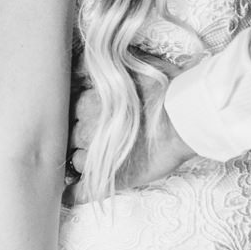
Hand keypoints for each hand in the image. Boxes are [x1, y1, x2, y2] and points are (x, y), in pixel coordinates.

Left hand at [65, 61, 195, 203]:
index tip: (80, 115)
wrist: (184, 117)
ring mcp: (94, 156)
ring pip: (74, 159)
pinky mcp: (106, 180)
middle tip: (92, 136)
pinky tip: (65, 195)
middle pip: (70, 134)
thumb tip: (88, 54)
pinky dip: (70, 194)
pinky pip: (78, 192)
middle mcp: (85, 128)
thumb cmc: (164, 89)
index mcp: (88, 101)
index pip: (68, 109)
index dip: (75, 114)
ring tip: (93, 159)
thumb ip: (106, 62)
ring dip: (80, 160)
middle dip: (77, 135)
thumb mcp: (131, 64)